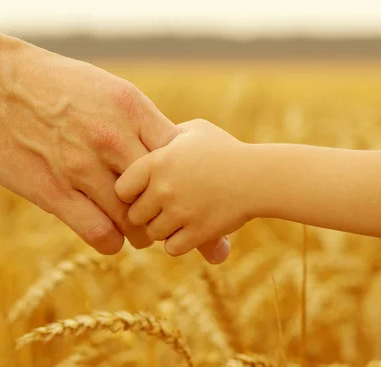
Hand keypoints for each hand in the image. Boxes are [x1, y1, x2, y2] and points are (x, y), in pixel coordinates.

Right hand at [0, 40, 229, 262]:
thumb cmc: (44, 82)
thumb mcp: (100, 88)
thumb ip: (133, 121)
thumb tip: (161, 151)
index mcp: (131, 108)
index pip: (182, 159)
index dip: (191, 186)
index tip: (195, 203)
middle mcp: (113, 137)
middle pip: (166, 194)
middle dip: (174, 217)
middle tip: (174, 228)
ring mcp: (82, 165)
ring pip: (136, 221)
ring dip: (140, 233)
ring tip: (136, 232)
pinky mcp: (51, 191)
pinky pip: (101, 234)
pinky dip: (111, 242)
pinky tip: (108, 237)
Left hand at [115, 119, 252, 260]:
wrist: (259, 176)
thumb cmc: (225, 150)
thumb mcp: (194, 131)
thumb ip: (165, 135)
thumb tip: (143, 137)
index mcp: (157, 162)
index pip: (121, 189)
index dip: (130, 193)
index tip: (143, 192)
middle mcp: (163, 188)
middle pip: (135, 215)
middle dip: (146, 214)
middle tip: (161, 209)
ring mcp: (180, 213)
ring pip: (152, 233)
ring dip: (163, 229)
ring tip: (179, 217)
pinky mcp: (197, 233)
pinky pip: (172, 247)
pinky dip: (179, 242)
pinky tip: (190, 229)